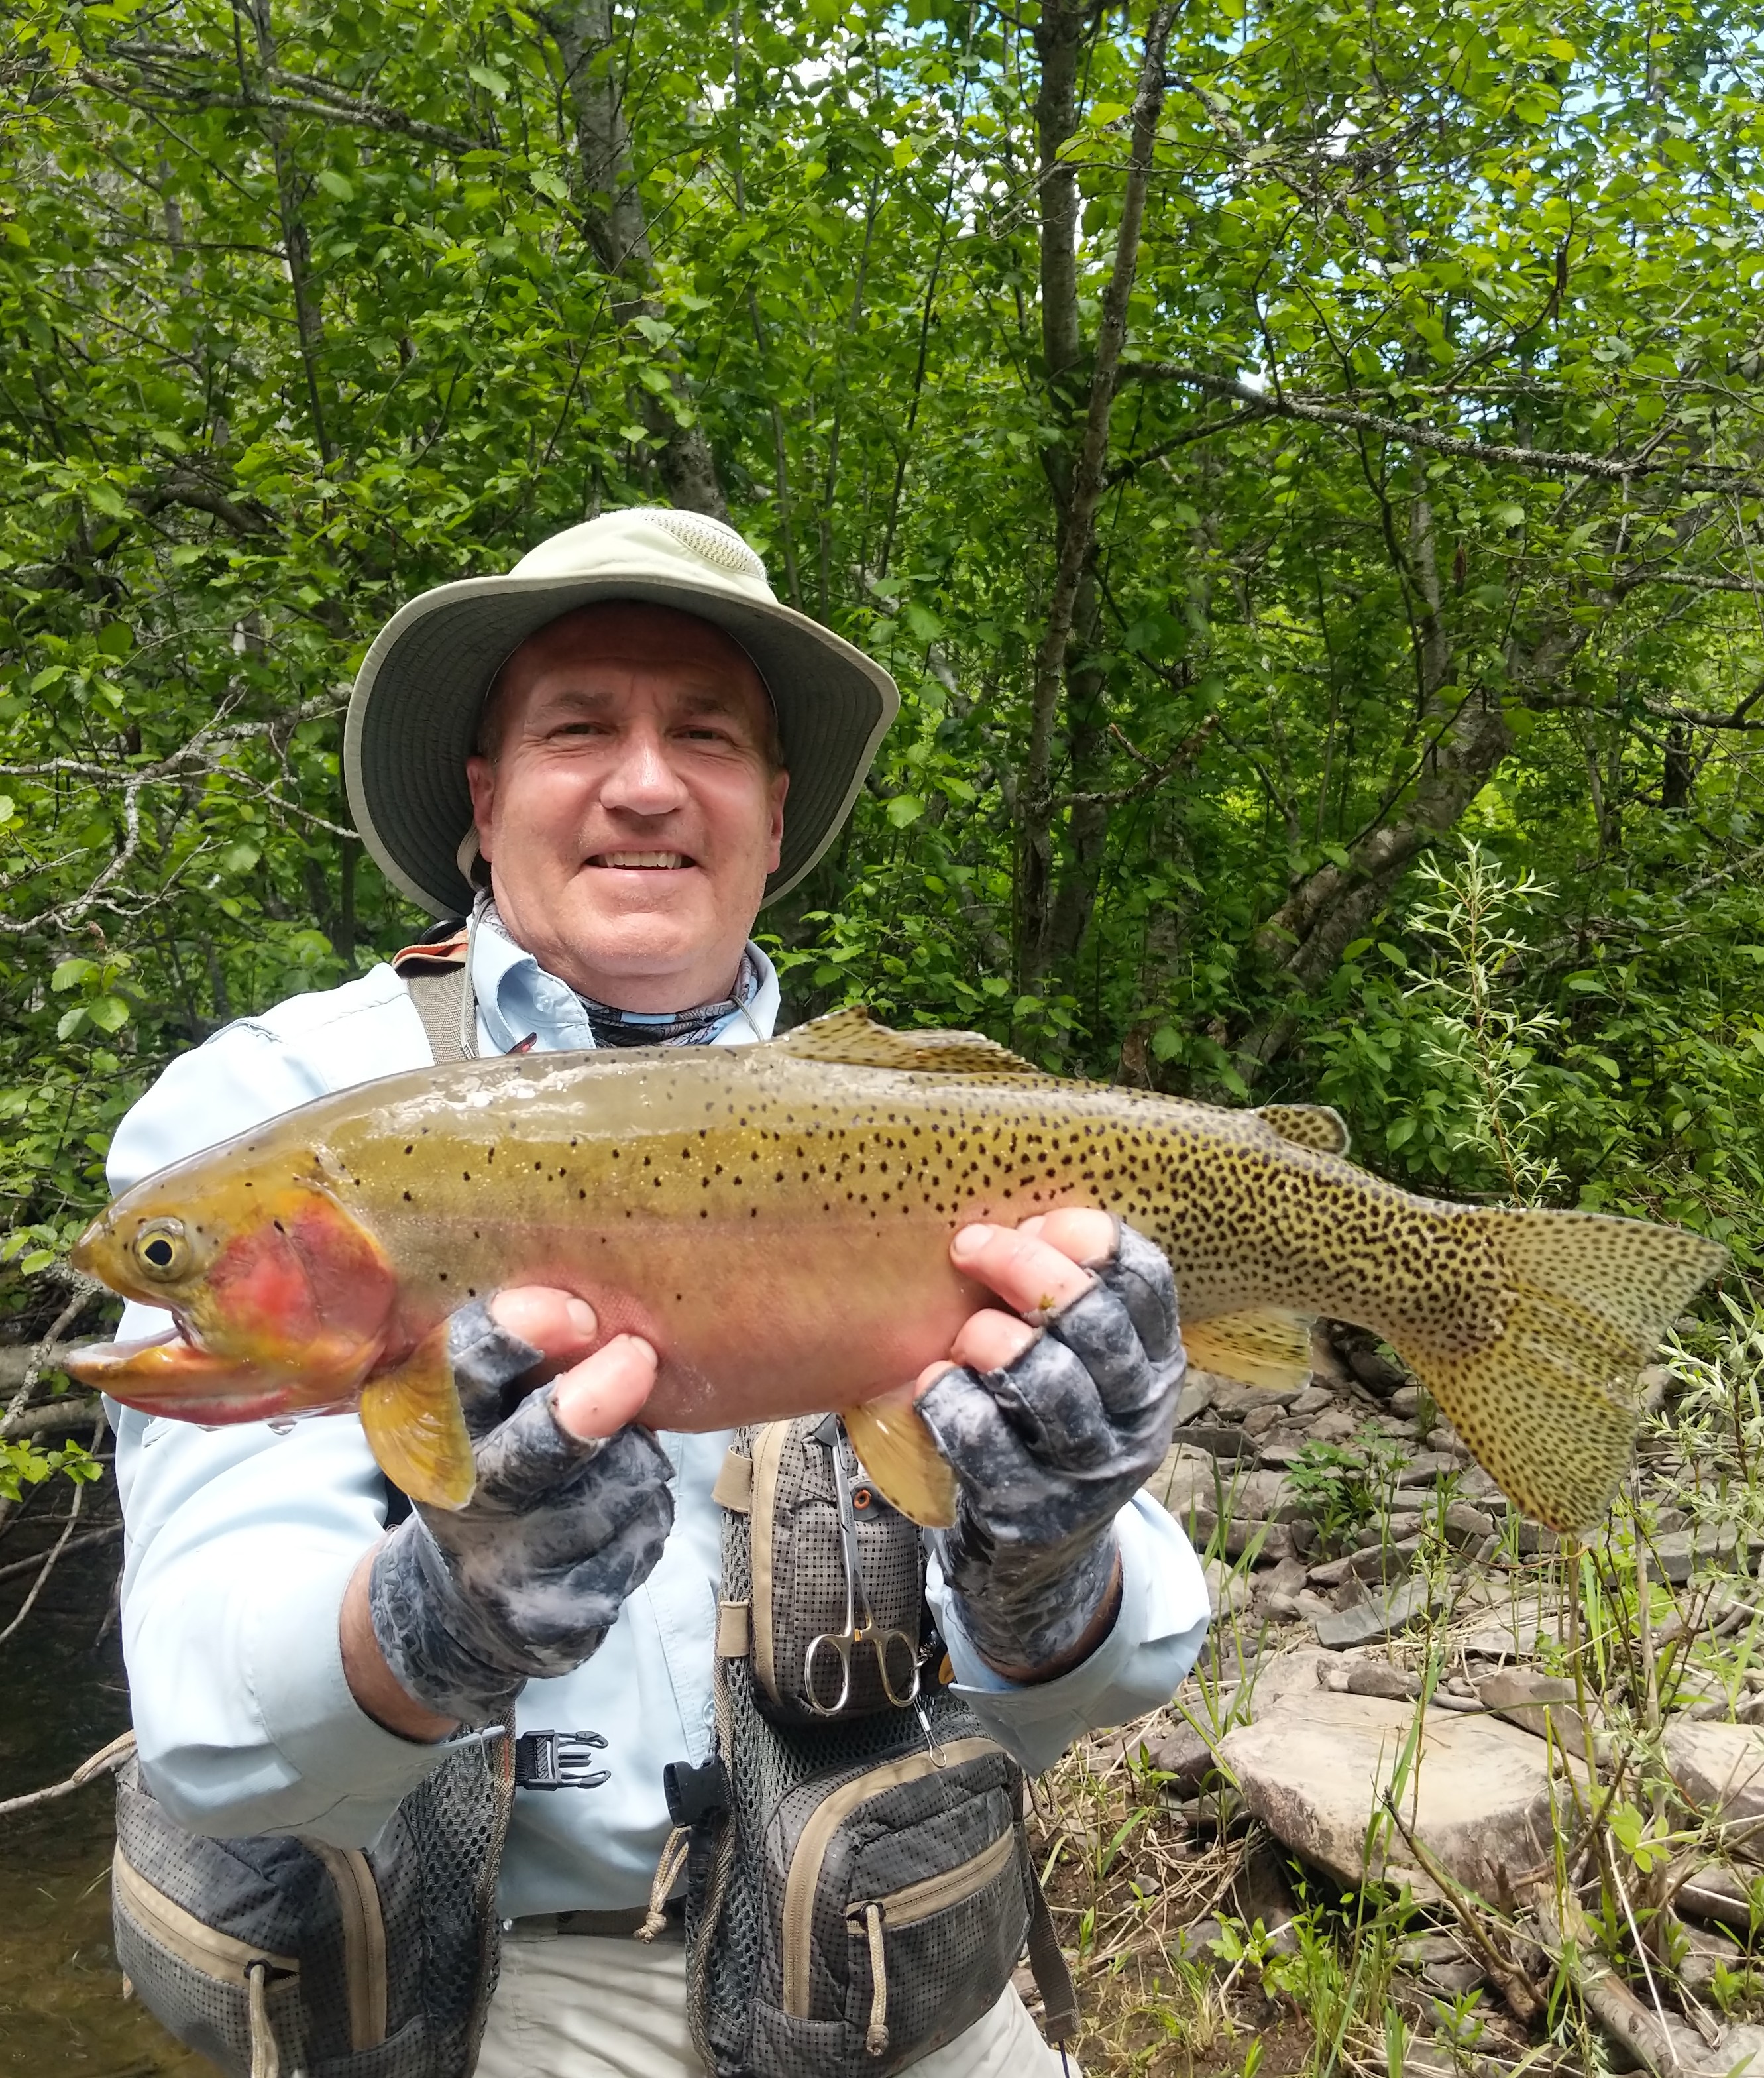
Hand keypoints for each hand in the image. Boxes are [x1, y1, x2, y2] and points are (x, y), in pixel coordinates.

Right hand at [364, 1289, 672, 1726]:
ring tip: (615, 1462)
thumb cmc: (493, 1471)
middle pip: (532, 1453)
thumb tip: (609, 1312)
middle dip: (592, 1403)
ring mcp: (506, 1574)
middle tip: (640, 1357)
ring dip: (639, 1462)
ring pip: (618, 1489)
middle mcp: (460, 1508)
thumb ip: (529, 1361)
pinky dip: (648, 1516)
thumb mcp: (483, 1413)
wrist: (460, 1614)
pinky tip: (617, 1520)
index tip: (574, 1312)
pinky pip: (641, 1540)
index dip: (512, 1338)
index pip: (454, 1377)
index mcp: (430, 1435)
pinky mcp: (556, 1622)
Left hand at [913, 1211, 1183, 1682]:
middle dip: (1026, 1272)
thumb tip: (1023, 1220)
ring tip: (963, 1333)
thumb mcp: (1080, 1361)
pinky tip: (933, 1383)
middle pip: (1093, 1324)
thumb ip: (1064, 1297)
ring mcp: (1089, 1470)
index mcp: (1157, 1363)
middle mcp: (1137, 1416)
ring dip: (994, 1343)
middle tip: (968, 1247)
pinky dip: (951, 1403)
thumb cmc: (1045, 1424)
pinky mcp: (1034, 1513)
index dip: (1093, 1239)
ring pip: (1051, 1386)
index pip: (1148, 1282)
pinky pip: (987, 1445)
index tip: (1038, 1221)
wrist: (1039, 1554)